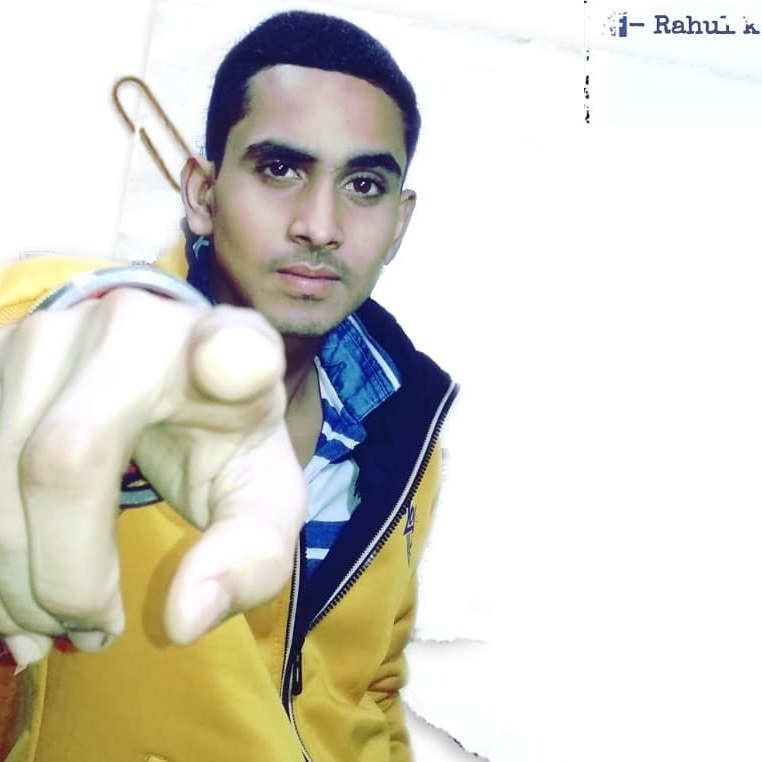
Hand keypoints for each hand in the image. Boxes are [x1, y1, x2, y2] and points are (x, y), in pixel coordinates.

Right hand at [0, 289, 306, 665]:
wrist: (164, 384)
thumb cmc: (219, 442)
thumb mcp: (258, 497)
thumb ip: (249, 556)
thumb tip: (182, 620)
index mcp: (225, 350)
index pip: (233, 345)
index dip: (233, 357)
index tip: (240, 367)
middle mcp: (131, 324)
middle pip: (62, 460)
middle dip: (62, 575)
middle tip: (92, 630)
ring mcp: (47, 329)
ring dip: (7, 576)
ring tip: (48, 618)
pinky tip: (9, 590)